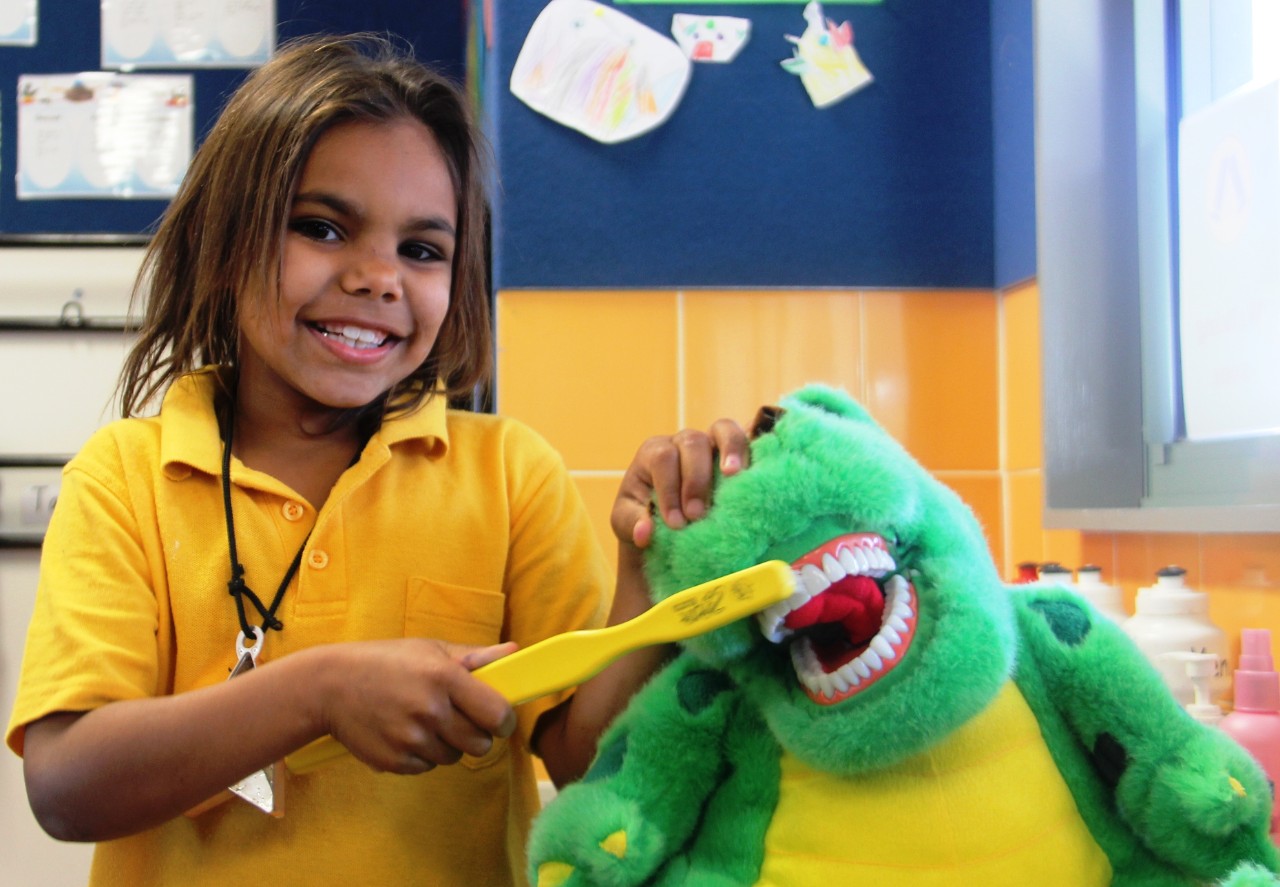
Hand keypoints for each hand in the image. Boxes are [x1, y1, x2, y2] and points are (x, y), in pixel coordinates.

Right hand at [317, 638, 517, 773]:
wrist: (328, 686)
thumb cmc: (385, 662)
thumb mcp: (429, 649)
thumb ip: (474, 657)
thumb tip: (513, 653)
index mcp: (444, 677)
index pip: (496, 714)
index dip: (503, 720)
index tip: (498, 718)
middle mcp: (430, 710)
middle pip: (480, 744)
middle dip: (475, 734)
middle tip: (458, 719)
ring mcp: (411, 738)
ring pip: (453, 757)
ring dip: (446, 744)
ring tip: (423, 720)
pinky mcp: (395, 761)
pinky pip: (427, 767)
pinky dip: (422, 755)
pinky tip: (404, 732)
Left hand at [611, 419, 748, 549]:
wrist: (667, 519)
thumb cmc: (644, 515)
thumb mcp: (628, 522)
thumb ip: (633, 525)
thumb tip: (645, 533)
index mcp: (655, 452)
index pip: (662, 459)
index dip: (669, 489)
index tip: (675, 523)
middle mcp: (683, 442)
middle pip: (692, 443)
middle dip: (696, 480)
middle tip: (697, 515)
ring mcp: (713, 443)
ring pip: (723, 430)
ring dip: (731, 450)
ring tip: (734, 475)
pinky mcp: (736, 454)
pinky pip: (749, 441)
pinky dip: (754, 452)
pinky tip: (758, 471)